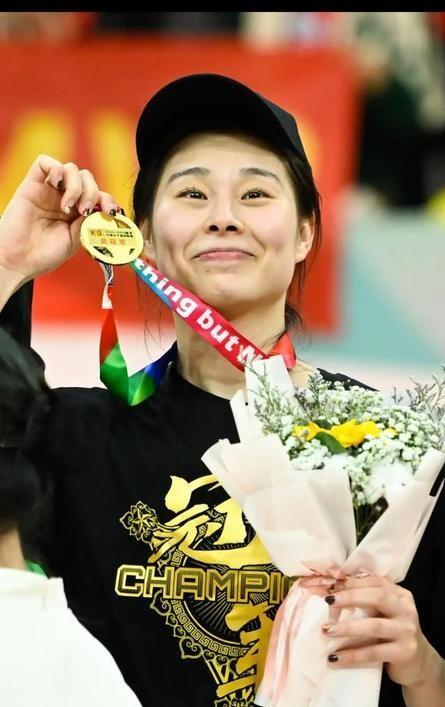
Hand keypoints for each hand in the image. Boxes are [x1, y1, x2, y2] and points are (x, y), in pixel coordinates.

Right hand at [0, 154, 119, 282]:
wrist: (17, 261)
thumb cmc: (43, 256)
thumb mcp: (75, 241)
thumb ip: (89, 223)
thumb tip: (102, 209)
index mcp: (77, 213)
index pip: (98, 195)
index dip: (108, 200)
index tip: (111, 212)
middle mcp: (64, 199)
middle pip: (87, 178)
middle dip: (92, 192)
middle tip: (83, 211)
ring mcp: (48, 191)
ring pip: (71, 169)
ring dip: (76, 186)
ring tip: (67, 206)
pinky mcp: (31, 184)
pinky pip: (46, 162)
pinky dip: (56, 170)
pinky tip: (56, 187)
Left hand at [306, 573, 432, 687]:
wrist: (418, 663)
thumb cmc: (393, 632)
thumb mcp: (384, 612)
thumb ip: (367, 599)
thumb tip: (334, 587)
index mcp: (400, 595)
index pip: (375, 582)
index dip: (352, 583)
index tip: (331, 587)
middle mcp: (406, 610)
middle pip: (377, 597)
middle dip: (350, 597)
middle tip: (328, 601)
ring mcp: (407, 631)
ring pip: (374, 626)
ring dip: (347, 628)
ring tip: (326, 630)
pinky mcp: (404, 653)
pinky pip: (374, 653)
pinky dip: (352, 655)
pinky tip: (334, 658)